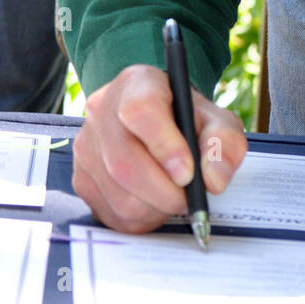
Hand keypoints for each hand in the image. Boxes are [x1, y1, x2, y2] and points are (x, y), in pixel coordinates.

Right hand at [72, 64, 247, 233]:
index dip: (165, 146)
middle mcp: (102, 111)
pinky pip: (112, 215)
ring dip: (157, 209)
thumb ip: (223, 144)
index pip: (141, 111)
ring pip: (120, 197)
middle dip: (166, 193)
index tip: (188, 173)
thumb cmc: (187, 120)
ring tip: (174, 196)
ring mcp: (86, 147)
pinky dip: (142, 219)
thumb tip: (213, 180)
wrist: (159, 122)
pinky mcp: (81, 179)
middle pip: (125, 164)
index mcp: (137, 84)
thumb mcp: (216, 120)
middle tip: (190, 198)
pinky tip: (155, 202)